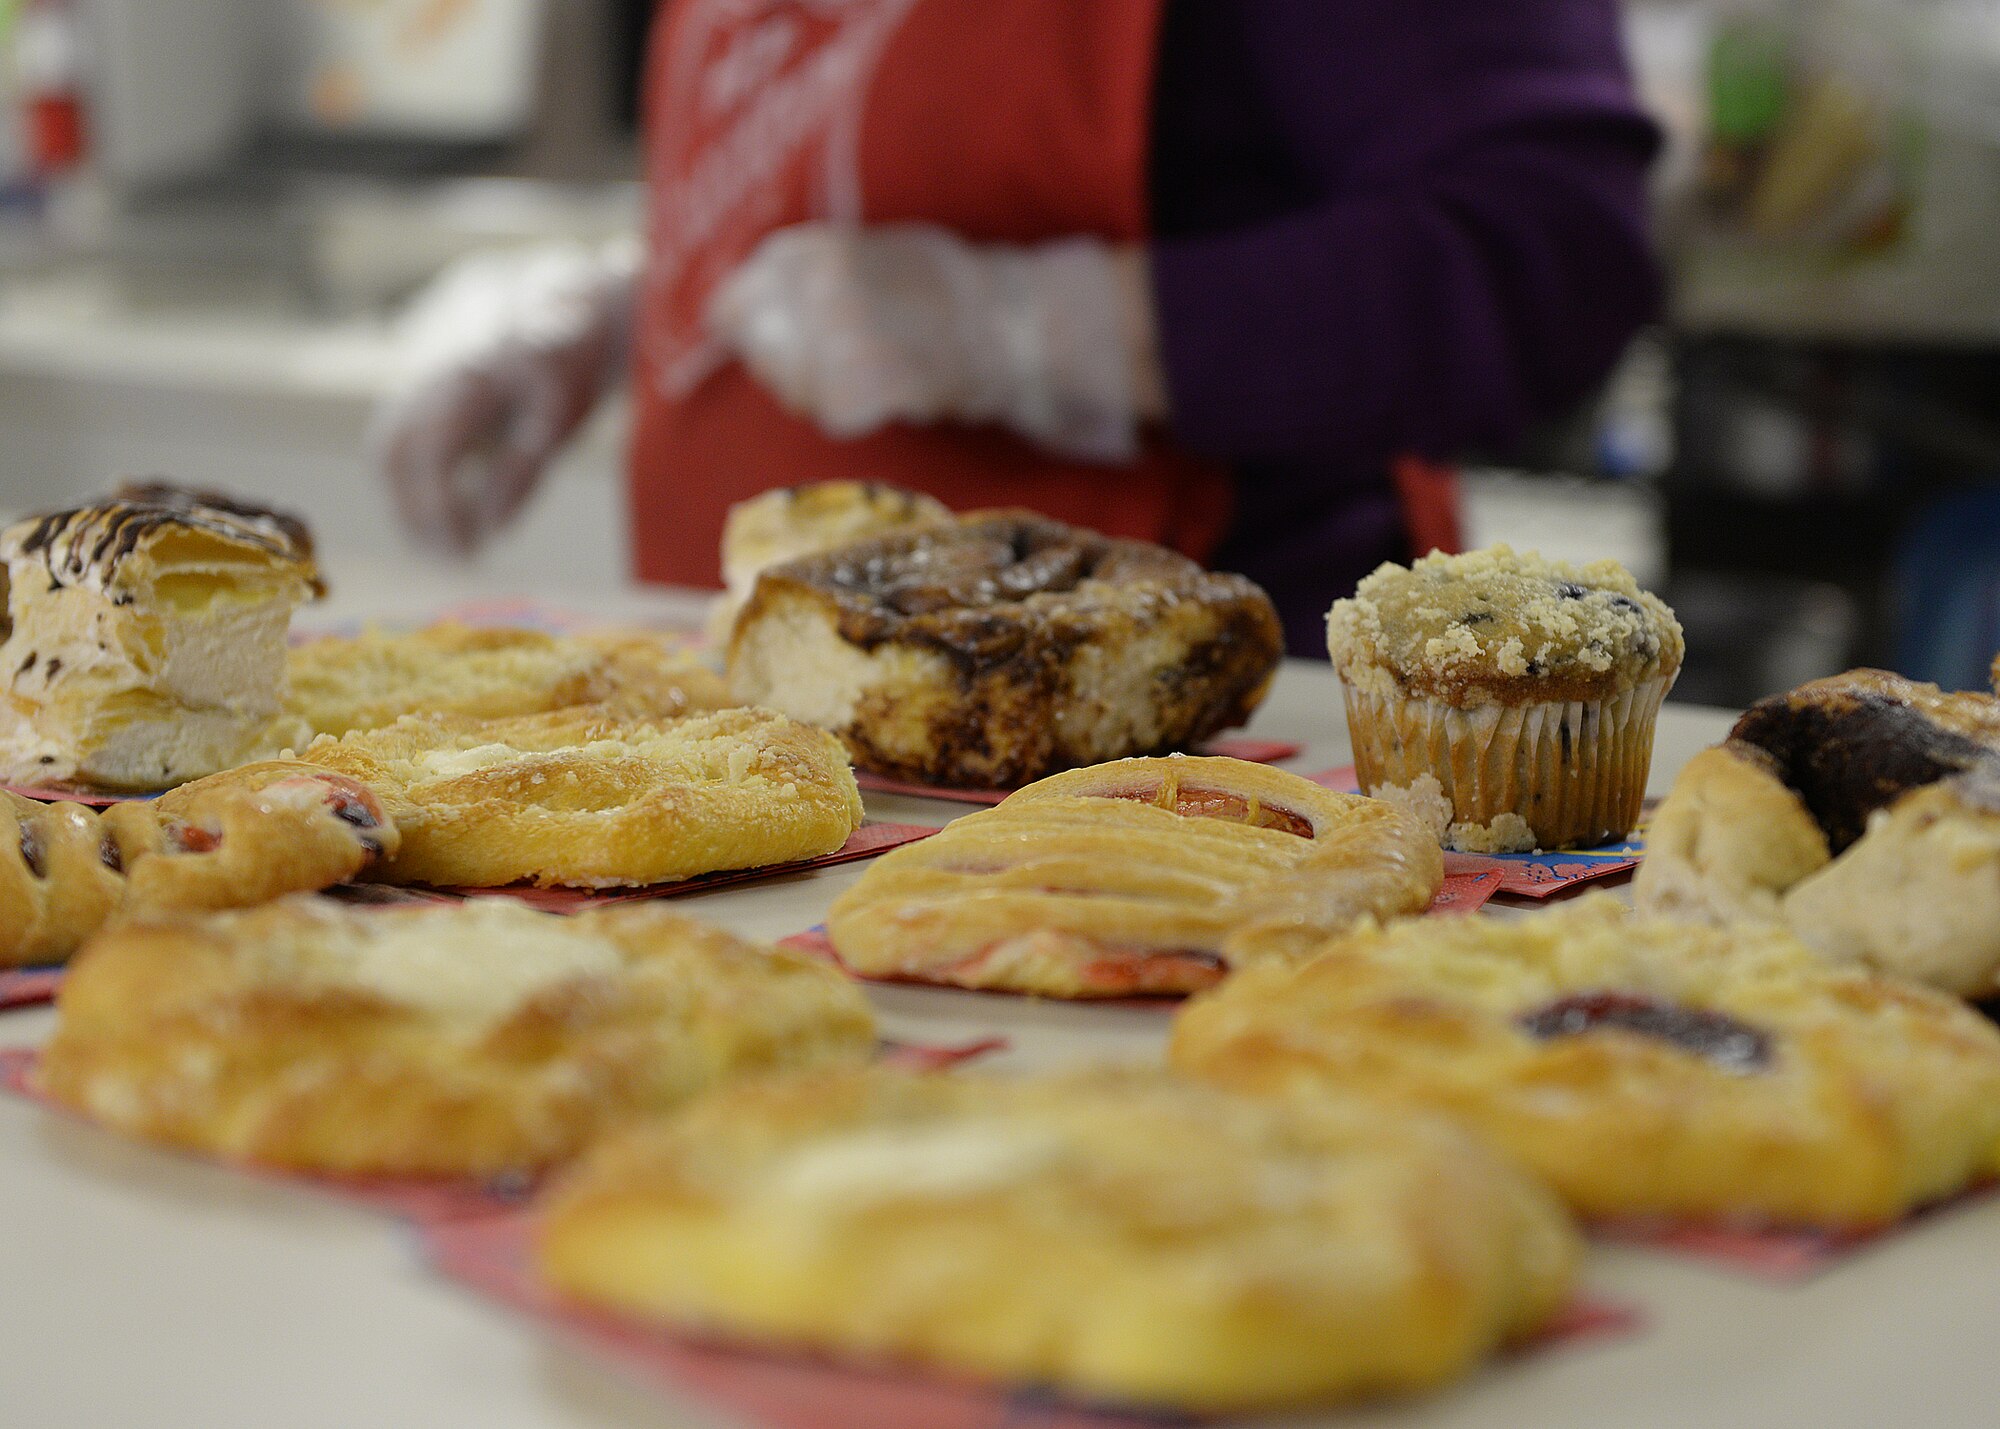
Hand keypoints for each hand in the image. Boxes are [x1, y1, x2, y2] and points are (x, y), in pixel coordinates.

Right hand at [373, 241, 638, 554]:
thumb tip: (492, 528)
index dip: (438, 506)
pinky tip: (449, 524)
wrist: (565, 318)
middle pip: (393, 454)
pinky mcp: (423, 401)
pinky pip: (397, 449)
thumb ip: (523, 468)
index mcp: (467, 382)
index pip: (431, 451)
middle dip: (415, 513)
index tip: (466, 548)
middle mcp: (432, 382)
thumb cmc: (566, 367)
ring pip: (388, 453)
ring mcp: (421, 388)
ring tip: (452, 550)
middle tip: (456, 559)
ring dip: (408, 506)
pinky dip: (412, 490)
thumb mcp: (558, 416)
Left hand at [707, 223, 1163, 462]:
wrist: (1007, 318)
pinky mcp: (864, 386)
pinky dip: (858, 414)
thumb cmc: (936, 283)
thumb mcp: (858, 250)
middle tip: (836, 365)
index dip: (752, 334)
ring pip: (794, 391)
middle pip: (760, 356)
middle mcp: (813, 288)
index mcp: (805, 250)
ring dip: (822, 394)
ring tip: (868, 373)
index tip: (777, 343)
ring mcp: (838, 337)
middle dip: (784, 368)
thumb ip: (795, 273)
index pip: (731, 309)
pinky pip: (835, 416)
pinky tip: (887, 396)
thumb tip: (722, 313)